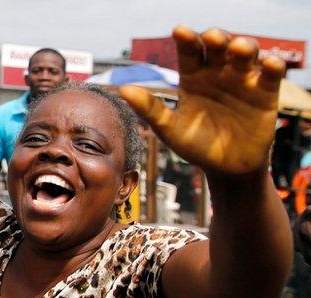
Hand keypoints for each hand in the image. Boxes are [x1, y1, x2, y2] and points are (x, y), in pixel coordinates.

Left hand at [120, 27, 283, 176]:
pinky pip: (271, 75)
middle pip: (219, 46)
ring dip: (243, 46)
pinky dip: (272, 67)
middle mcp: (218, 74)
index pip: (189, 52)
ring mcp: (242, 81)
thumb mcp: (170, 129)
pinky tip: (268, 65)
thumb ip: (150, 109)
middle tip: (212, 38)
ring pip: (245, 54)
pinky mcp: (265, 93)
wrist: (225, 169)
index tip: (179, 31)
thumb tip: (123, 90)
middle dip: (217, 38)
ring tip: (238, 49)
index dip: (186, 40)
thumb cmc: (195, 145)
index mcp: (193, 78)